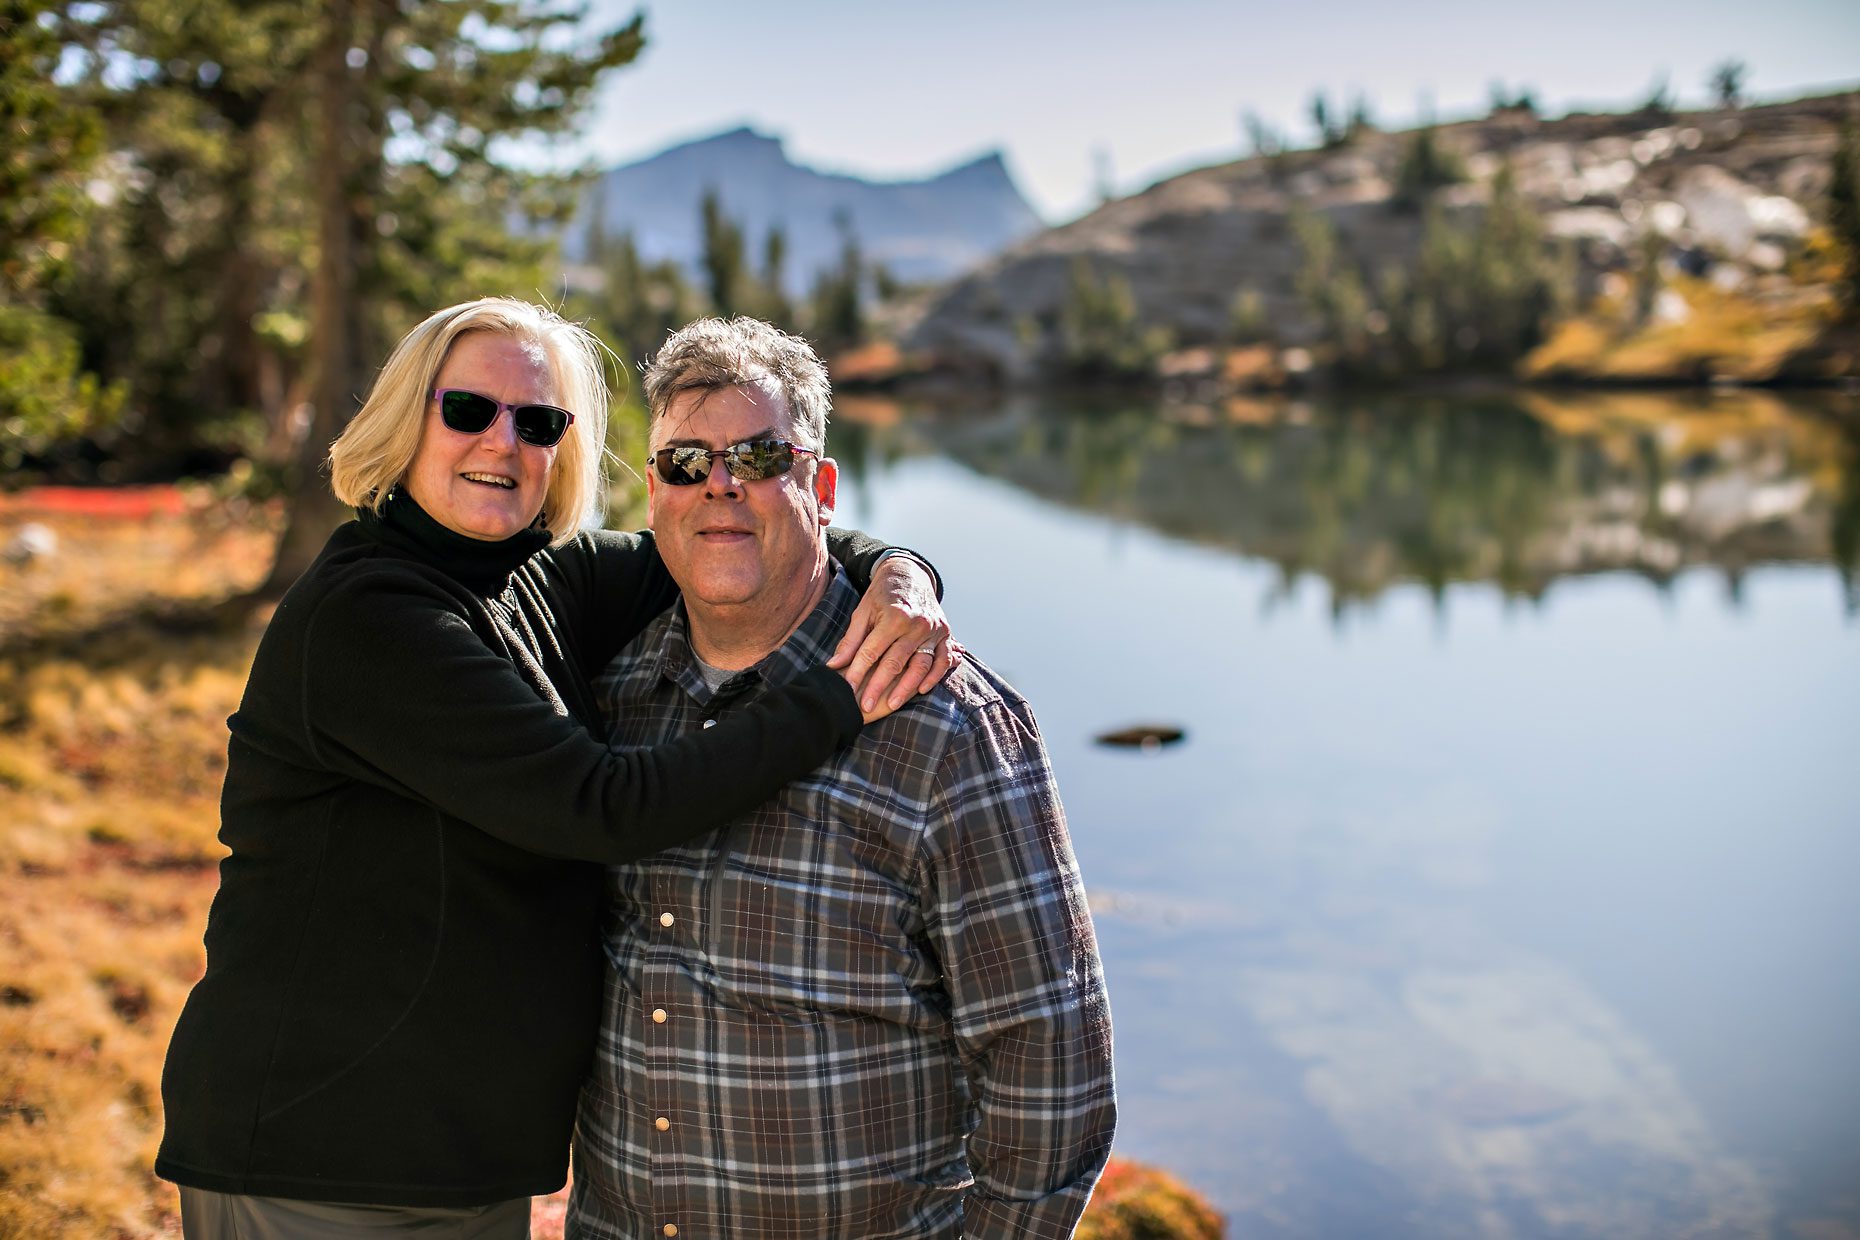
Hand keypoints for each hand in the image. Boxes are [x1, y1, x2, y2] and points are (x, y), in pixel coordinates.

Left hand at [827, 556, 956, 720]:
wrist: (910, 574)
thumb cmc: (882, 595)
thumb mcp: (863, 612)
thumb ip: (851, 640)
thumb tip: (834, 665)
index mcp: (893, 616)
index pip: (872, 651)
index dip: (858, 672)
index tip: (847, 689)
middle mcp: (916, 624)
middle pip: (895, 662)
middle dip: (878, 686)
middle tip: (864, 705)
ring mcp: (933, 630)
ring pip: (920, 665)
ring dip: (905, 688)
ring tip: (890, 704)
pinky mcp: (945, 634)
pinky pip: (942, 661)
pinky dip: (934, 677)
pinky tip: (921, 690)